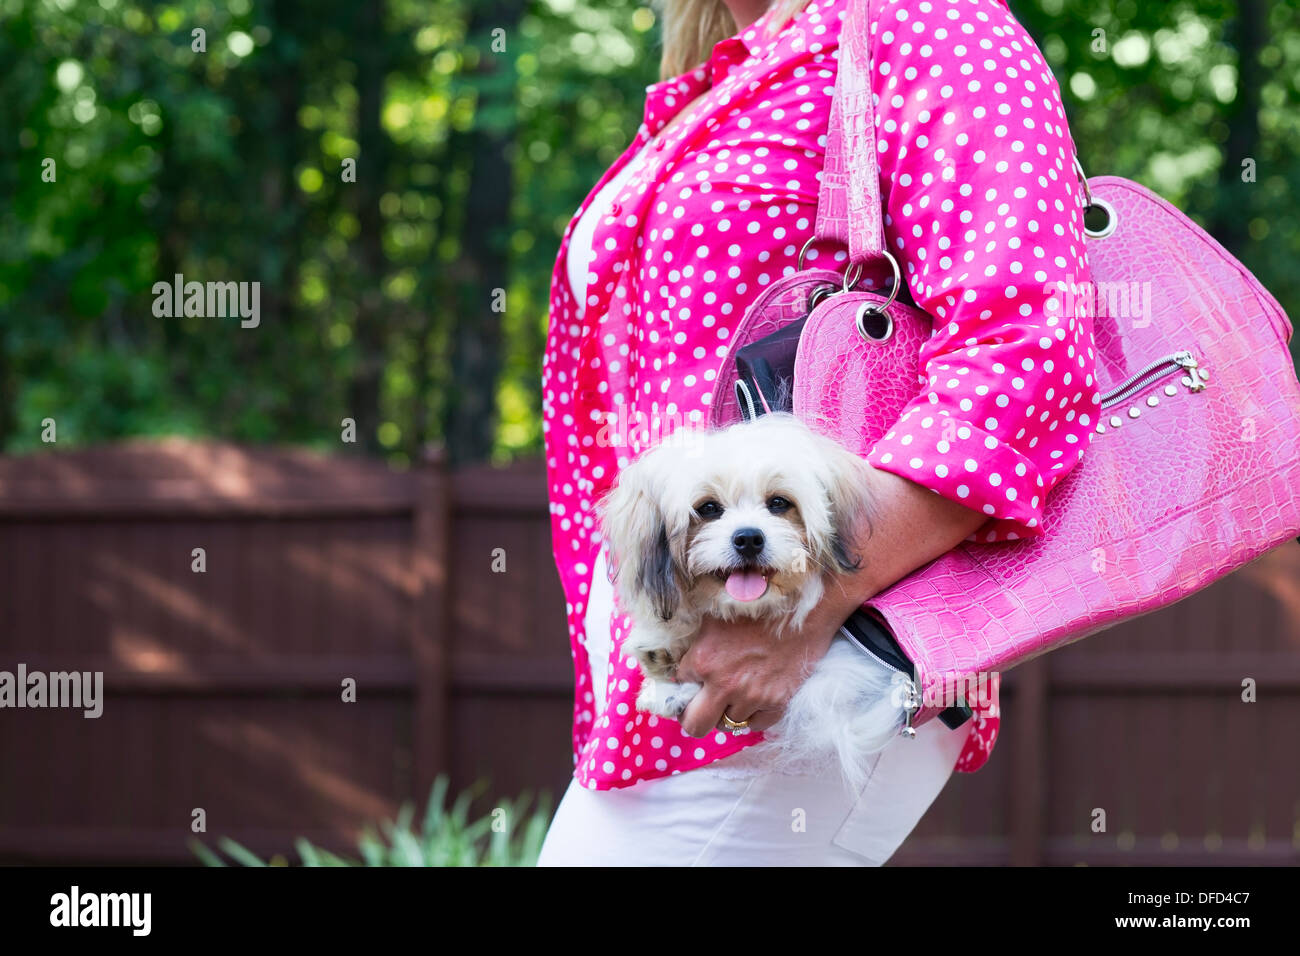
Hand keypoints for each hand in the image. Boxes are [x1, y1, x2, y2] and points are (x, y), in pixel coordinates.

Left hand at [676, 464, 987, 738]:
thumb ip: (696, 631)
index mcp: (704, 658)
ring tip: (730, 695)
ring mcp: (753, 697)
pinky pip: (756, 726)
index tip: (686, 677)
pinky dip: (752, 716)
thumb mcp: (719, 609)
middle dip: (691, 717)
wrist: (808, 606)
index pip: (677, 683)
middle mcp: (724, 683)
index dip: (681, 679)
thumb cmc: (763, 601)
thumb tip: (676, 641)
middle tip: (697, 705)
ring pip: (727, 724)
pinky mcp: (778, 704)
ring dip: (725, 712)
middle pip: (693, 725)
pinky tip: (752, 699)